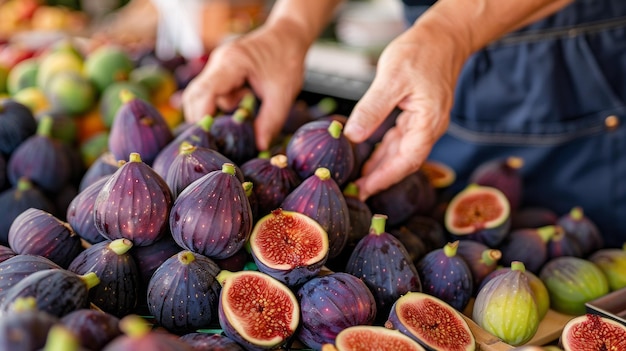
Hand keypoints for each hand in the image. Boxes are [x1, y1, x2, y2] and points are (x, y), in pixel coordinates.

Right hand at [182, 21, 309, 150]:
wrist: (289, 36)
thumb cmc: (287, 58)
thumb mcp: (283, 94)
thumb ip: (271, 121)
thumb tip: (260, 147)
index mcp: (232, 62)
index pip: (205, 92)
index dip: (202, 116)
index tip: (210, 137)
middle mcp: (218, 62)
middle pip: (195, 96)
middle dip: (206, 118)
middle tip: (224, 135)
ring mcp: (217, 67)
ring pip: (203, 97)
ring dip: (219, 110)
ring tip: (247, 105)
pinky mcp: (221, 73)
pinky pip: (213, 94)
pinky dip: (223, 105)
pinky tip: (244, 101)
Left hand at [344, 25, 467, 200]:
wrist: (444, 36)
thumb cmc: (422, 51)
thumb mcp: (391, 78)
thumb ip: (372, 109)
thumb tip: (353, 136)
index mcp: (428, 122)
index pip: (406, 161)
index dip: (385, 178)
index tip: (364, 190)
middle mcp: (430, 127)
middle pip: (404, 162)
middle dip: (381, 178)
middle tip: (357, 192)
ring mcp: (425, 122)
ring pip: (401, 153)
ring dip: (382, 167)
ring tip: (360, 180)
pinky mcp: (418, 116)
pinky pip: (401, 140)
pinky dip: (385, 151)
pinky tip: (371, 157)